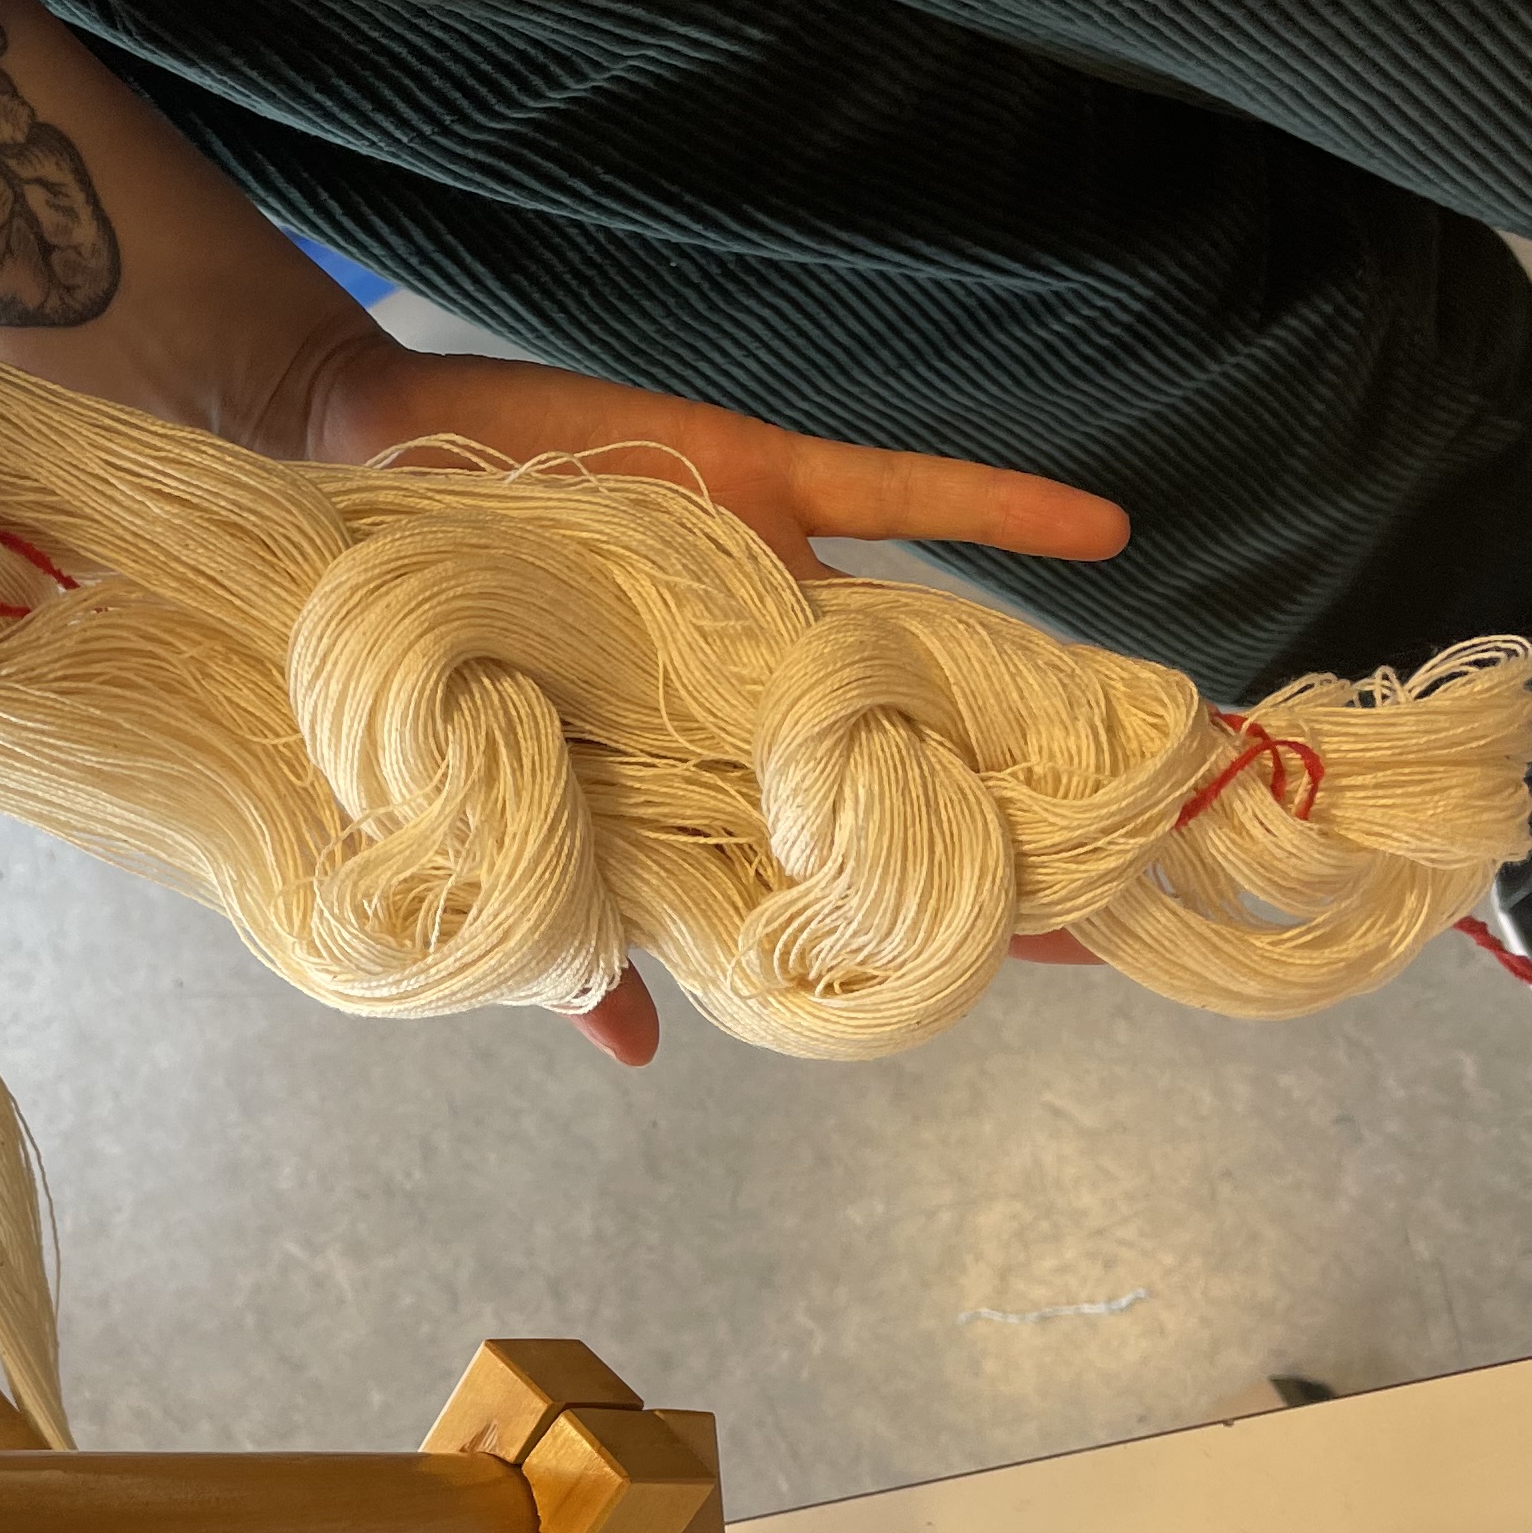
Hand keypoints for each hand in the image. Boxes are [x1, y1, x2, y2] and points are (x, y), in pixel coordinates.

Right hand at [282, 325, 1127, 1059]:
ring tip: (1158, 733)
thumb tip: (636, 1055)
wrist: (374, 477)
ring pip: (939, 638)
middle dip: (1035, 812)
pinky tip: (1106, 536)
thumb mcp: (501, 803)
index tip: (1068, 952)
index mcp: (712, 779)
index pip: (859, 858)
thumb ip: (573, 928)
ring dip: (1042, 680)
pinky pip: (900, 500)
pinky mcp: (766, 491)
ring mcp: (780, 590)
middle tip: (1157, 865)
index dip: (963, 901)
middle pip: (929, 759)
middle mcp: (769, 693)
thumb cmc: (431, 655)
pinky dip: (998, 514)